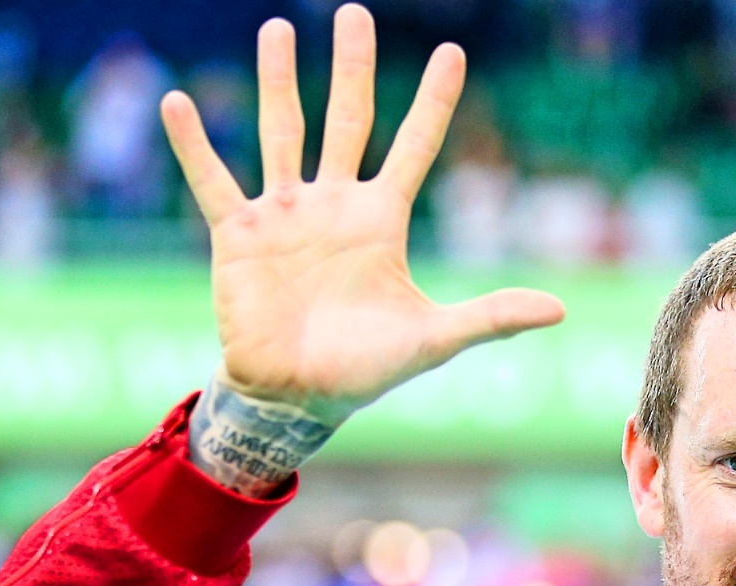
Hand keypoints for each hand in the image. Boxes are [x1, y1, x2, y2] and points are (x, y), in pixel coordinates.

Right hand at [160, 5, 564, 424]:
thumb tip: (558, 310)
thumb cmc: (365, 369)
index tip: (452, 52)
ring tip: (277, 30)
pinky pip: (213, 182)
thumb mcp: (434, 339)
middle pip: (347, 119)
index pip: (413, 146)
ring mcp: (283, 213)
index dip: (433, 102)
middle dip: (353, 68)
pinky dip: (195, 146)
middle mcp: (333, 204)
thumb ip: (491, 316)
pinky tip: (177, 103)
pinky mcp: (239, 235)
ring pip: (282, 131)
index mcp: (381, 220)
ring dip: (279, 82)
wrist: (298, 397)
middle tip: (355, 12)